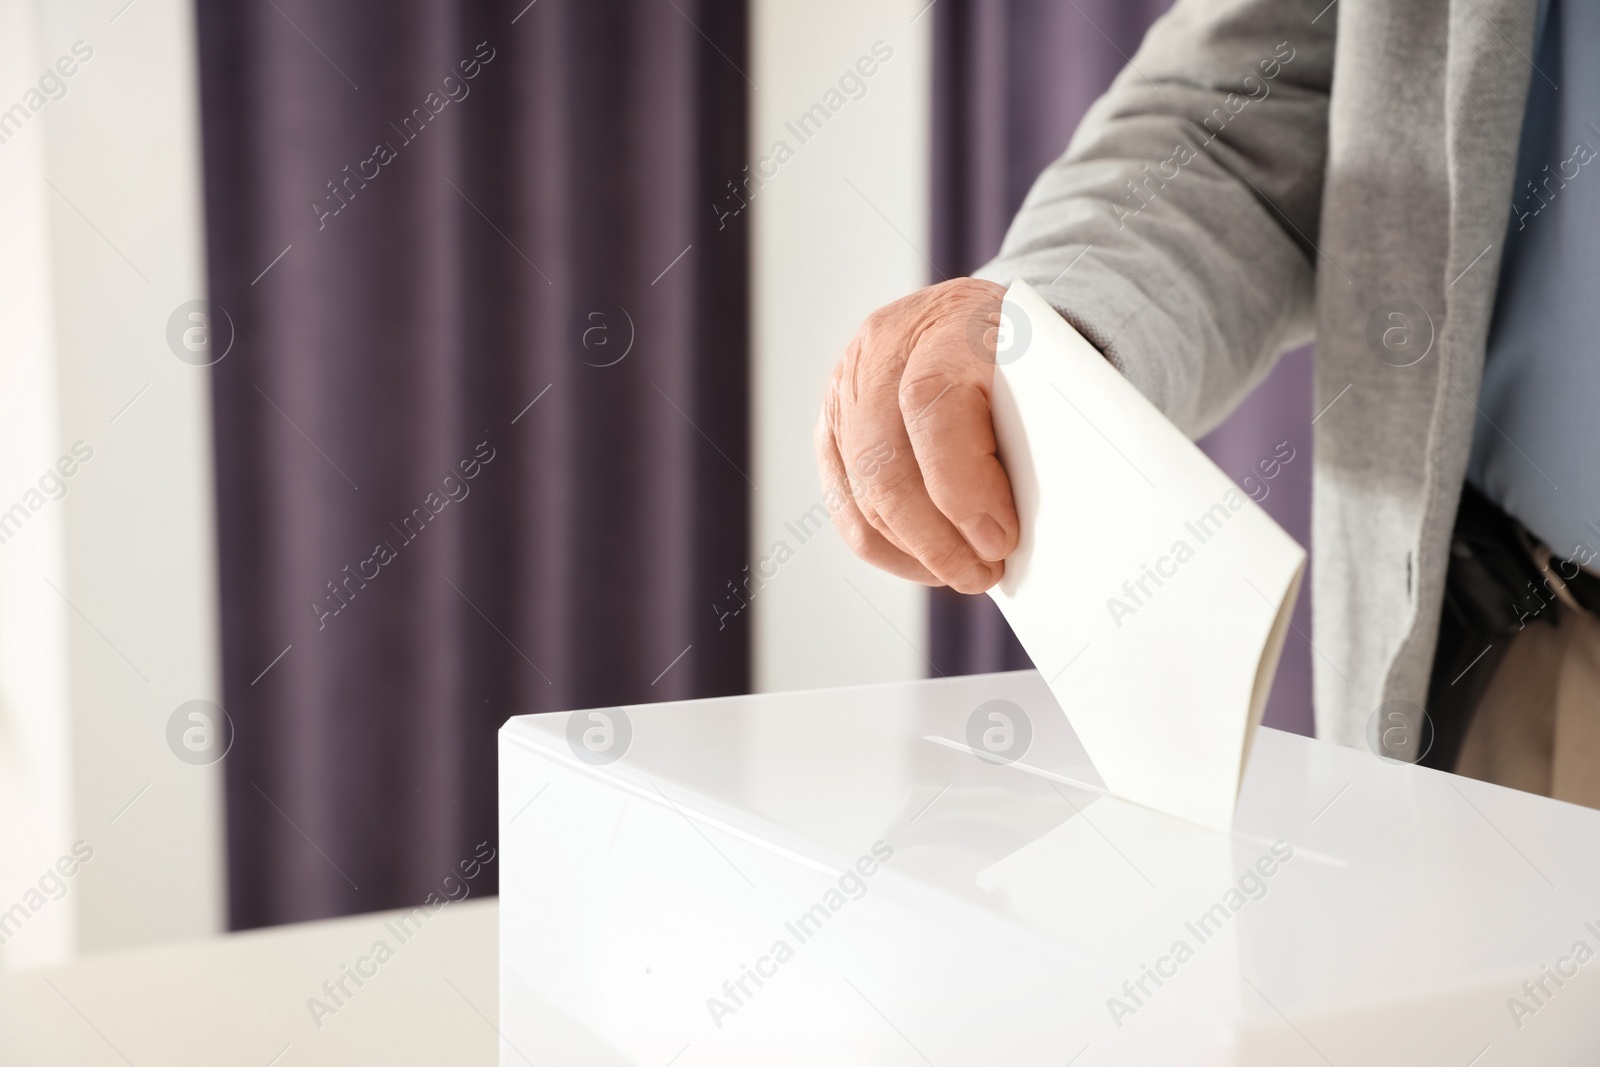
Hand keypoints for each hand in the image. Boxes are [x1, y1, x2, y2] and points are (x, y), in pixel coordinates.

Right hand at [815, 278, 1018, 593]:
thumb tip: (1030, 523)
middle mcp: (885, 350)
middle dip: (936, 539)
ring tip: (965, 573)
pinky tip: (926, 562)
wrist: (979, 319)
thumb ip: (1042, 429)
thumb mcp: (1051, 370)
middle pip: (885, 464)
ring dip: (914, 551)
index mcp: (949, 325)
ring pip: (861, 494)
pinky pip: (845, 503)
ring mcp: (847, 389)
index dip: (962, 487)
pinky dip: (887, 546)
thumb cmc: (1025, 355)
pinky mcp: (831, 425)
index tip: (1001, 539)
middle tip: (985, 574)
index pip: (930, 405)